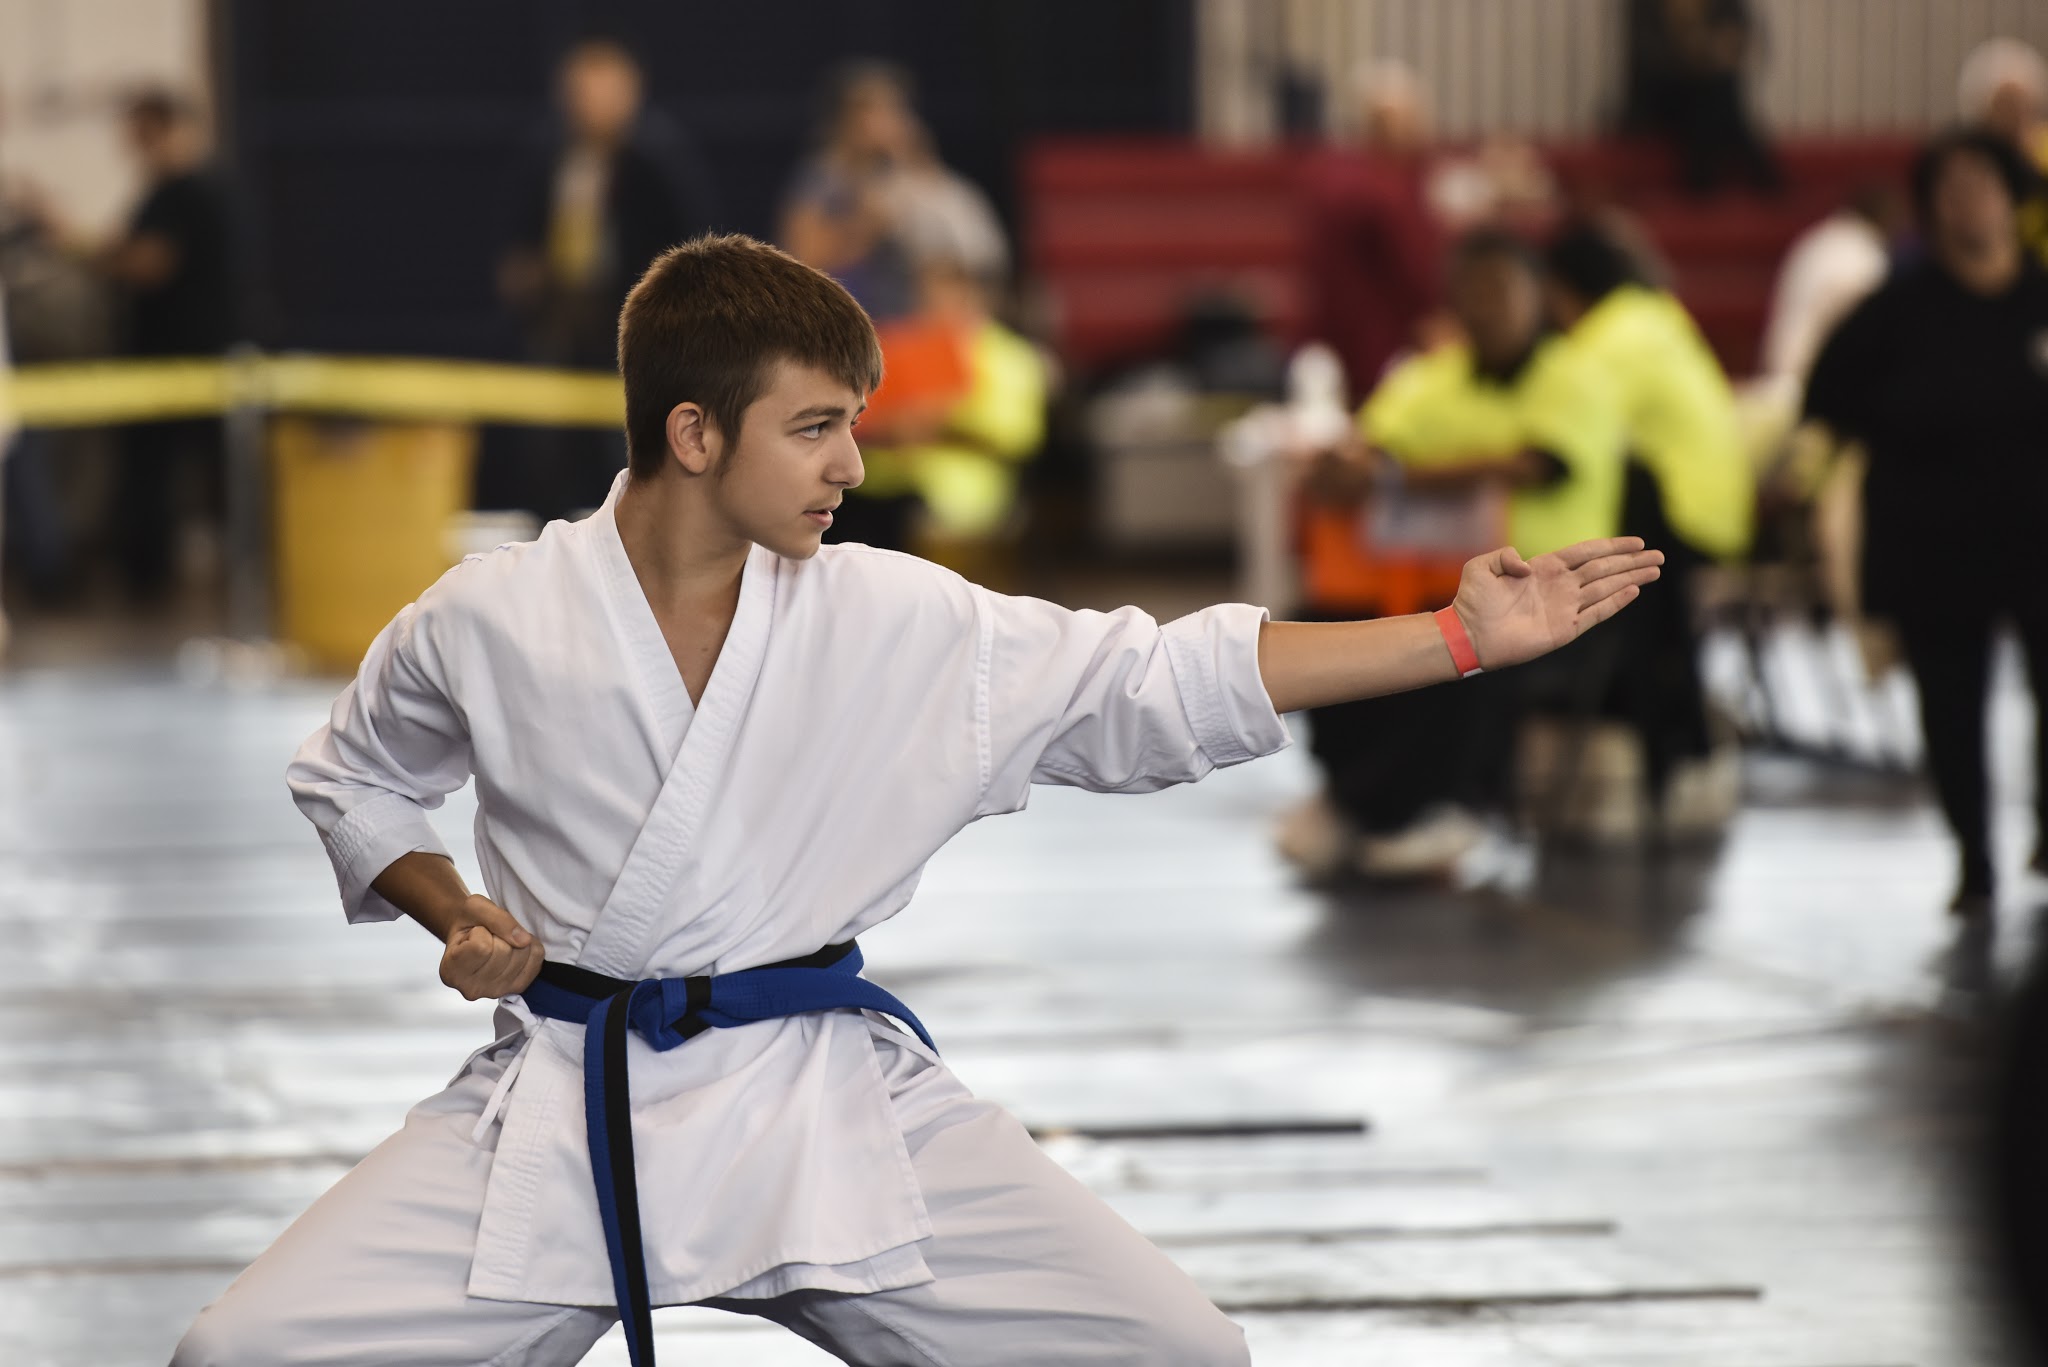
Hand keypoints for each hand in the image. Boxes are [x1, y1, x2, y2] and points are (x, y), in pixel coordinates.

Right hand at [438, 895, 544, 1000]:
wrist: (470, 931)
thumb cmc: (468, 920)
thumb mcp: (475, 906)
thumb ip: (497, 919)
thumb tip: (524, 941)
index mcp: (451, 971)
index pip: (482, 947)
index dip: (481, 931)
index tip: (473, 933)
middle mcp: (470, 989)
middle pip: (505, 952)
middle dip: (500, 936)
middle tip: (487, 937)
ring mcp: (495, 992)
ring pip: (522, 957)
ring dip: (515, 942)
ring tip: (497, 943)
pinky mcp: (516, 988)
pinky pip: (536, 962)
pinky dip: (529, 948)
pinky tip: (512, 948)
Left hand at [1450, 536, 1662, 670]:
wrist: (1468, 635)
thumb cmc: (1472, 601)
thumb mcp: (1481, 566)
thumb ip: (1505, 555)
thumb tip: (1528, 564)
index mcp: (1545, 568)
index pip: (1587, 553)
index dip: (1612, 546)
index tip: (1637, 542)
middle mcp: (1559, 586)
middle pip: (1604, 569)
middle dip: (1631, 562)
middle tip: (1658, 556)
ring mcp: (1564, 607)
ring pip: (1606, 588)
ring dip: (1631, 579)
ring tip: (1654, 571)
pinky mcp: (1564, 629)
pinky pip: (1596, 613)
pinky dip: (1615, 602)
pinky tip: (1633, 591)